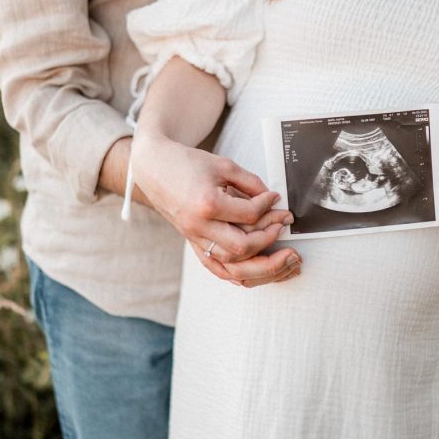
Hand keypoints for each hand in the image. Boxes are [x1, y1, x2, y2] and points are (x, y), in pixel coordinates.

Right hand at [132, 134, 299, 285]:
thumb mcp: (223, 165)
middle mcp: (199, 227)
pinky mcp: (192, 243)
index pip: (249, 215)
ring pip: (232, 265)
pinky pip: (216, 268)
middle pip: (243, 247)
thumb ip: (250, 182)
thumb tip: (272, 199)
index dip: (268, 206)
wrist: (155, 168)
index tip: (275, 198)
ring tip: (282, 257)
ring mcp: (194, 238)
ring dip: (261, 265)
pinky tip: (256, 274)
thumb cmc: (187, 163)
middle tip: (284, 226)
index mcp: (208, 204)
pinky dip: (237, 275)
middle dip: (270, 239)